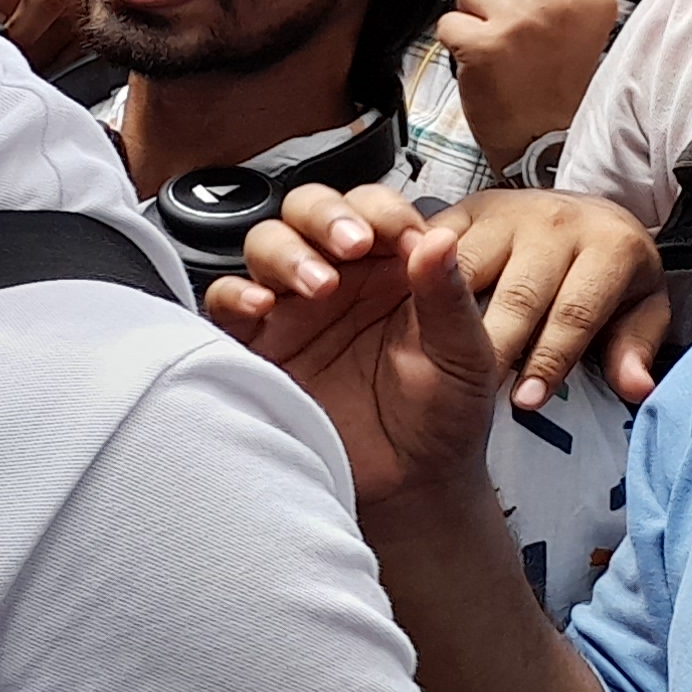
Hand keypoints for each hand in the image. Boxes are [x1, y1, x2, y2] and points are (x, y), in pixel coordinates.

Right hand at [205, 183, 501, 510]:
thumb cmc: (444, 416)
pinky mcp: (257, 343)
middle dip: (324, 216)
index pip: (372, 208)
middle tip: (350, 243)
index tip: (400, 237)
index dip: (380, 211)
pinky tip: (263, 305)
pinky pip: (226, 301)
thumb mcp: (465, 355)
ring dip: (287, 251)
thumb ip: (448, 296)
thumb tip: (436, 237)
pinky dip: (236, 294)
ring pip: (265, 244)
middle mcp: (337, 277)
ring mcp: (291, 307)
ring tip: (318, 285)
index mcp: (391, 268)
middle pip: (307, 211)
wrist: (409, 483)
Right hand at [431, 188, 671, 408]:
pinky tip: (409, 316)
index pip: (574, 313)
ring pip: (468, 269)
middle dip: (495, 346)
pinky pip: (434, 245)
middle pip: (518, 294)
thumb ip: (633, 348)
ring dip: (447, 315)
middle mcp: (555, 222)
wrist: (586, 215)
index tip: (527, 402)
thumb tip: (635, 386)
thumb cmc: (608, 273)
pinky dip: (417, 278)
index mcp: (608, 245)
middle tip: (475, 392)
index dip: (549, 360)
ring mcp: (505, 211)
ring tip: (435, 359)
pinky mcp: (465, 208)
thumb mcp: (638, 309)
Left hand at [437, 0, 620, 172]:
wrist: (549, 145)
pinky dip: (452, 39)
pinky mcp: (485, 45)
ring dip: (469, 9)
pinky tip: (476, 61)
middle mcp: (562, 3)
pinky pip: (448, 20)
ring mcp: (523, 23)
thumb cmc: (558, 89)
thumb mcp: (579, 28)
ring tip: (490, 39)